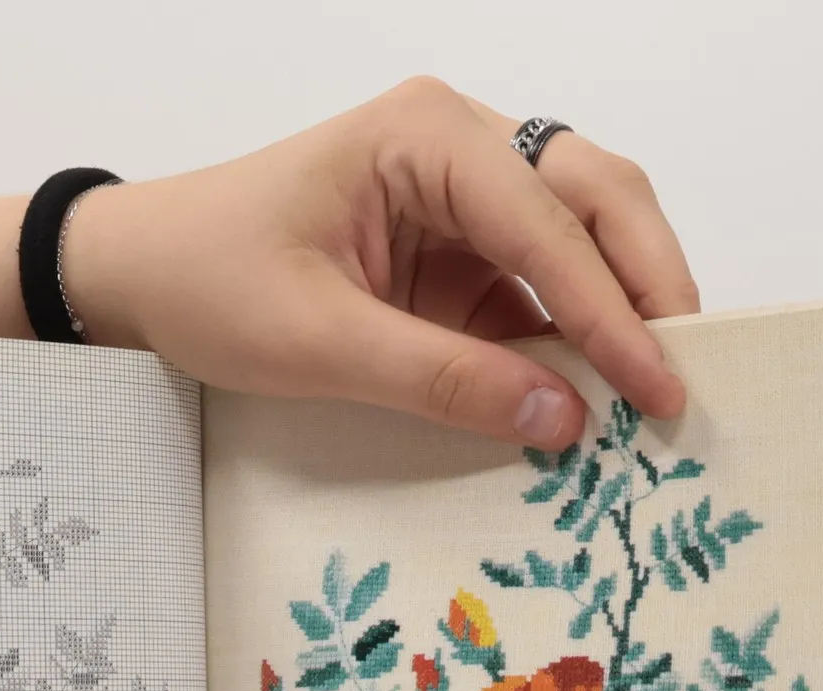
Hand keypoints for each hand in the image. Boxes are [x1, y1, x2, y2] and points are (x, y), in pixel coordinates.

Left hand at [64, 77, 698, 449]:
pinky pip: (536, 290)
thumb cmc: (210, 281)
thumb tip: (560, 424)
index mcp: (427, 135)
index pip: (549, 220)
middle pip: (597, 197)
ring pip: (581, 238)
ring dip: (619, 312)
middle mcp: (461, 145)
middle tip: (683, 381)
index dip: (611, 311)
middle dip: (647, 286)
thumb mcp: (319, 343)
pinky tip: (592, 397)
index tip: (656, 389)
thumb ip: (441, 381)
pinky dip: (570, 341)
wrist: (139, 273)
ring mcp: (465, 197)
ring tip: (654, 395)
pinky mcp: (457, 252)